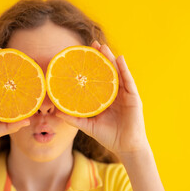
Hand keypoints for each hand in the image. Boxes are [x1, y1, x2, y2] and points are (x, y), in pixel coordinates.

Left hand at [55, 40, 148, 157]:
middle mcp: (114, 92)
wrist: (125, 147)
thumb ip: (73, 118)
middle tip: (93, 44)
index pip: (96, 77)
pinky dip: (124, 69)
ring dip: (111, 58)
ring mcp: (124, 93)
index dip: (90, 65)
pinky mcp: (133, 97)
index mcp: (104, 97)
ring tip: (103, 47)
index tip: (81, 54)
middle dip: (100, 56)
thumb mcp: (87, 125)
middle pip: (107, 70)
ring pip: (117, 72)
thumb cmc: (107, 136)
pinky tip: (119, 59)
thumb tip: (55, 112)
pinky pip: (128, 81)